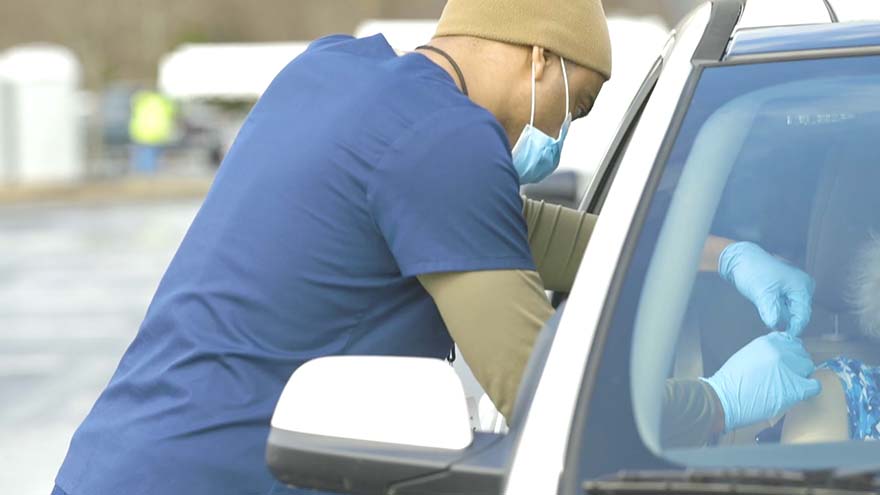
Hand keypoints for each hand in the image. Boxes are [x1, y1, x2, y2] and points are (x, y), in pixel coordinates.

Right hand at [701, 332, 820, 431]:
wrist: (724, 398)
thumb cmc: (731, 381)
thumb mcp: (746, 354)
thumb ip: (765, 351)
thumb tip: (780, 355)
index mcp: (767, 342)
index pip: (791, 341)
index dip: (791, 352)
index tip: (788, 359)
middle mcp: (780, 352)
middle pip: (801, 354)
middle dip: (796, 364)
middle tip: (787, 375)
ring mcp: (789, 369)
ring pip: (808, 368)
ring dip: (801, 376)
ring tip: (789, 384)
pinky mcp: (795, 388)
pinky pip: (814, 386)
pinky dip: (809, 389)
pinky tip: (799, 392)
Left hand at [719, 241, 814, 335]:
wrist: (739, 259)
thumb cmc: (752, 270)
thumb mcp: (762, 293)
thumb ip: (771, 312)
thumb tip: (777, 327)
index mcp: (801, 286)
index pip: (803, 315)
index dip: (794, 328)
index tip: (784, 338)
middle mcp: (802, 287)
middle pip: (798, 314)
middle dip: (786, 322)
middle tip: (773, 330)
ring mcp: (793, 289)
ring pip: (790, 312)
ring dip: (780, 317)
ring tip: (767, 313)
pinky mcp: (784, 291)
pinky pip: (784, 307)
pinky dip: (776, 312)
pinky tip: (766, 309)